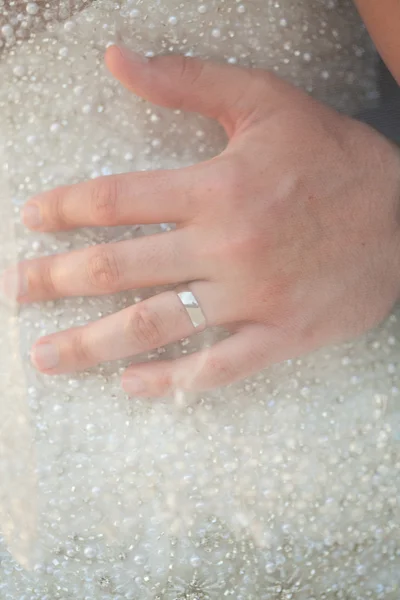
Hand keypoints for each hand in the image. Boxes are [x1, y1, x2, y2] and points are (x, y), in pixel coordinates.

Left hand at [8, 47, 399, 395]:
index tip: (28, 220)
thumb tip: (118, 59)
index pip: (116, 200)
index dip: (62, 208)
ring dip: (93, 343)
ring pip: (158, 325)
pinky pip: (217, 367)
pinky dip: (172, 381)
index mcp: (216, 187)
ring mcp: (252, 298)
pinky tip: (132, 386)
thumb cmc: (334, 158)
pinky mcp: (281, 335)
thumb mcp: (265, 103)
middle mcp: (225, 246)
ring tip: (46, 356)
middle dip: (55, 280)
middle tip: (13, 292)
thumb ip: (187, 81)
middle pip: (120, 268)